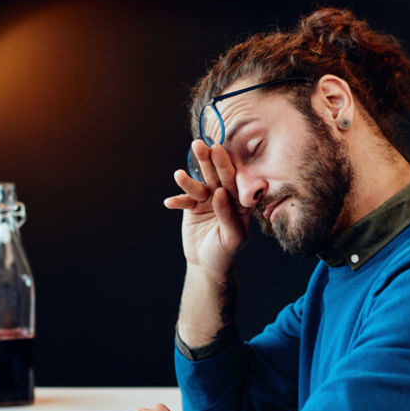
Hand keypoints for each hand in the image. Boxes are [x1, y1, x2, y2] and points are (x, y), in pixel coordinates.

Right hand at [163, 140, 251, 276]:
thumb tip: (220, 192)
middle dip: (207, 161)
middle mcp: (225, 197)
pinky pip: (184, 201)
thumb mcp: (232, 238)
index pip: (233, 180)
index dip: (225, 165)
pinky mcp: (192, 207)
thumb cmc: (225, 253)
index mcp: (240, 202)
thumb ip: (228, 215)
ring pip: (199, 185)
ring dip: (187, 180)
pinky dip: (177, 201)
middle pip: (215, 176)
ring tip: (178, 175)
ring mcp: (207, 200)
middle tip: (198, 144)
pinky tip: (169, 203)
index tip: (218, 150)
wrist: (207, 265)